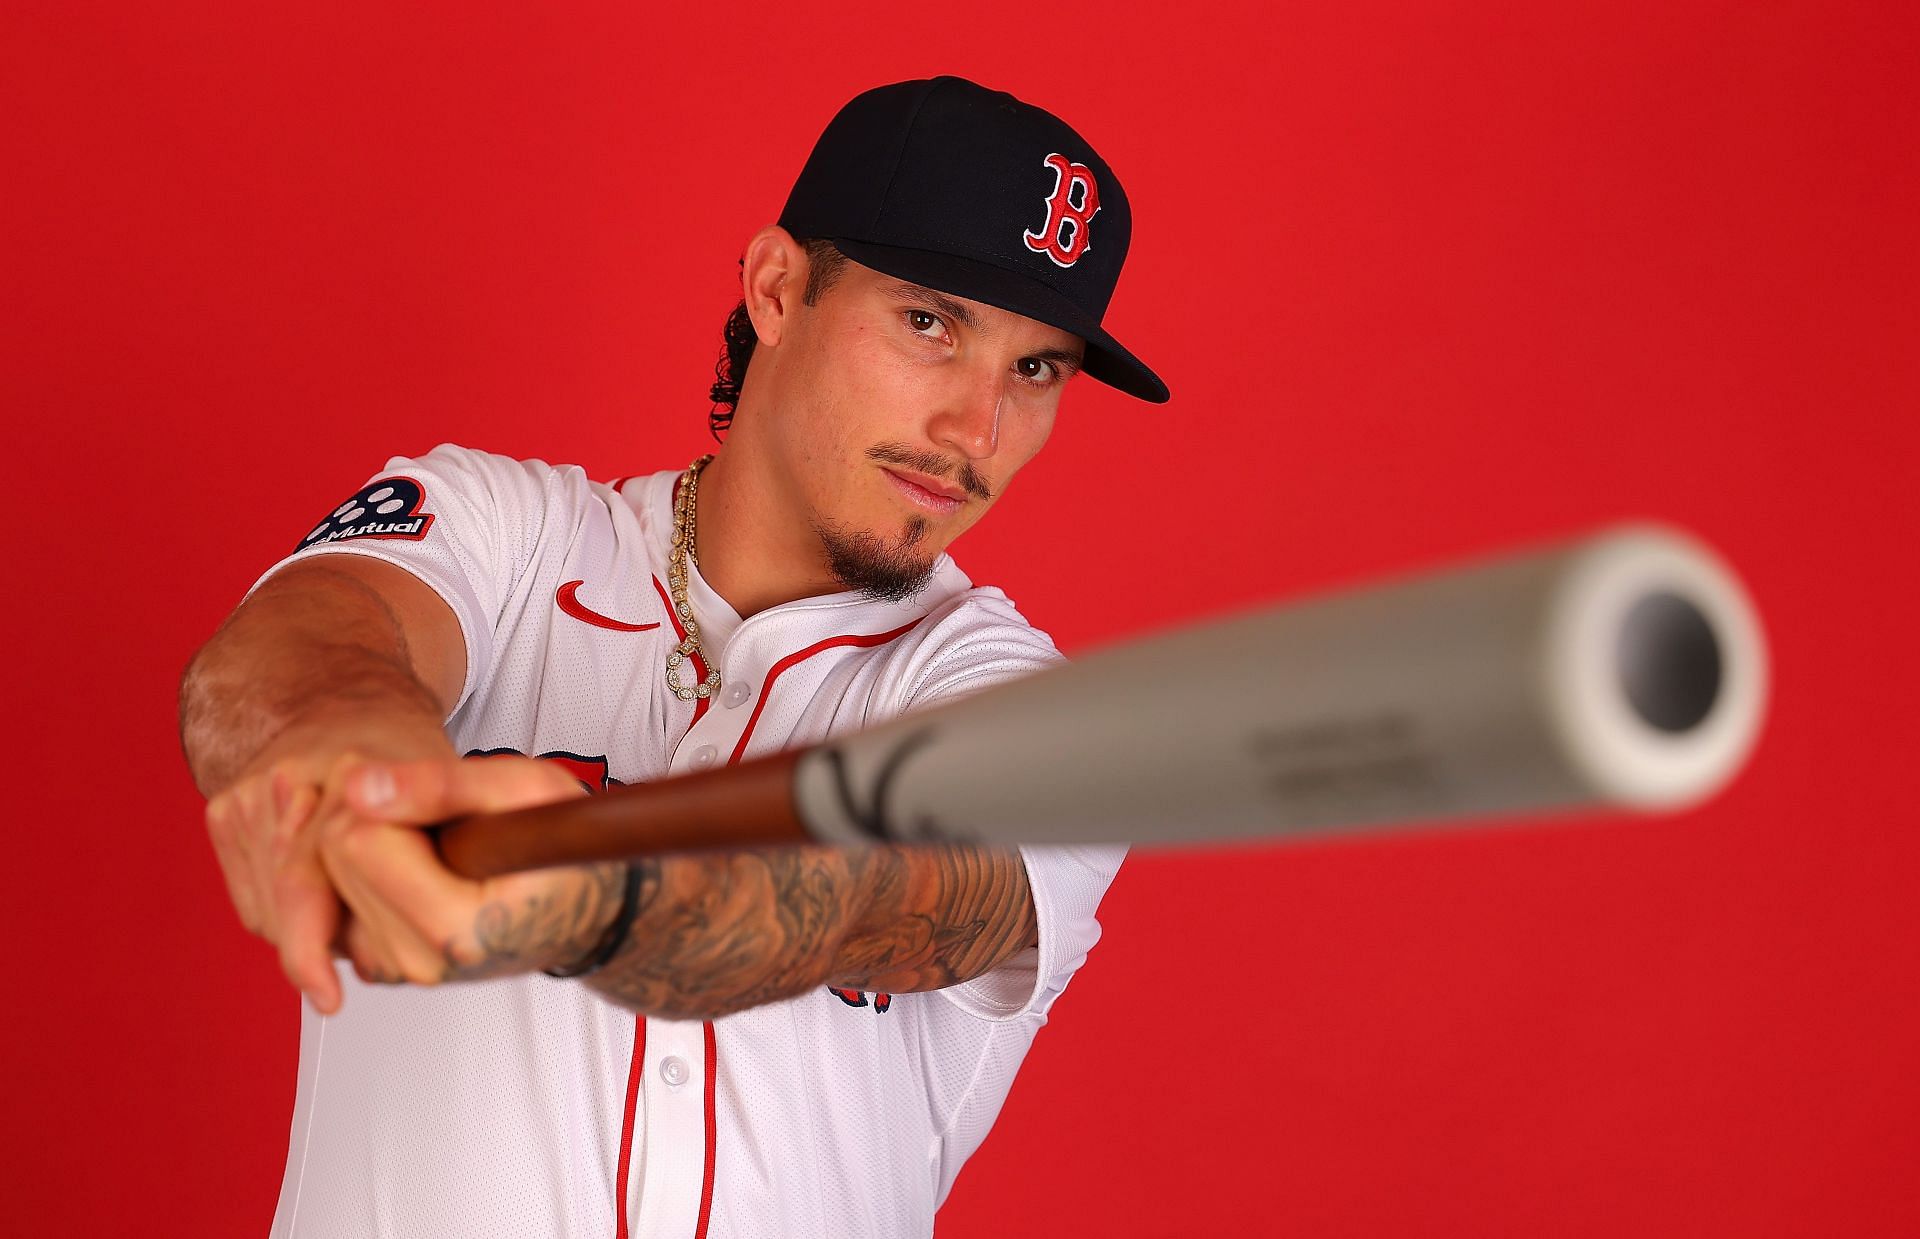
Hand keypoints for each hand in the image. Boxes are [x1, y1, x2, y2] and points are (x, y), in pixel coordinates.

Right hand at [202, 710, 456, 1013]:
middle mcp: (286, 780)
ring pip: (268, 911)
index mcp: (349, 773)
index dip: (314, 948)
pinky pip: (253, 900)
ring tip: (352, 902)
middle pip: (288, 904)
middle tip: (371, 947)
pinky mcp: (223, 812)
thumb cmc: (398, 751)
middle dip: (325, 941)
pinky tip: (320, 890)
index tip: (326, 995)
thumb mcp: (448, 802)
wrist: (346, 700)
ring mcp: (247, 795)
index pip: (312, 879)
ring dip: (308, 928)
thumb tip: (391, 953)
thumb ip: (429, 862)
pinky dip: (285, 912)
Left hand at [312, 754, 619, 1006]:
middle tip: (431, 805)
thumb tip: (358, 786)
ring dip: (368, 841)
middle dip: (371, 815)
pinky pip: (340, 901)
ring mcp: (403, 968)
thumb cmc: (568, 852)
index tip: (427, 783)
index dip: (388, 792)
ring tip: (432, 833)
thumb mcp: (528, 790)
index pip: (360, 840)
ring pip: (330, 878)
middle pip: (337, 858)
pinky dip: (366, 870)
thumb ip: (443, 783)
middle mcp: (423, 960)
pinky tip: (414, 858)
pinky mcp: (387, 965)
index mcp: (458, 927)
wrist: (587, 908)